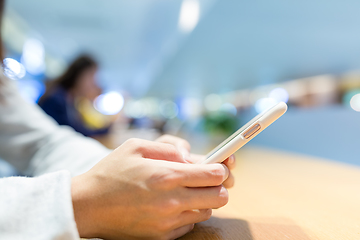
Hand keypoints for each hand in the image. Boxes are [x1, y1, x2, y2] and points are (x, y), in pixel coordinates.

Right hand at [71, 138, 229, 239]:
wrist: (87, 206)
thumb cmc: (111, 172)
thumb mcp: (136, 146)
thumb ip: (169, 147)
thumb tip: (191, 155)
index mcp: (167, 176)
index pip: (214, 174)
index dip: (222, 167)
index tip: (219, 165)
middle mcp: (171, 202)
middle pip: (220, 197)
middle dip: (218, 185)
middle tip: (207, 179)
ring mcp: (168, 223)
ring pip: (207, 212)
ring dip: (203, 200)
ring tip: (185, 190)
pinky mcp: (162, 237)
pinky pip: (189, 224)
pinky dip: (187, 213)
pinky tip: (172, 205)